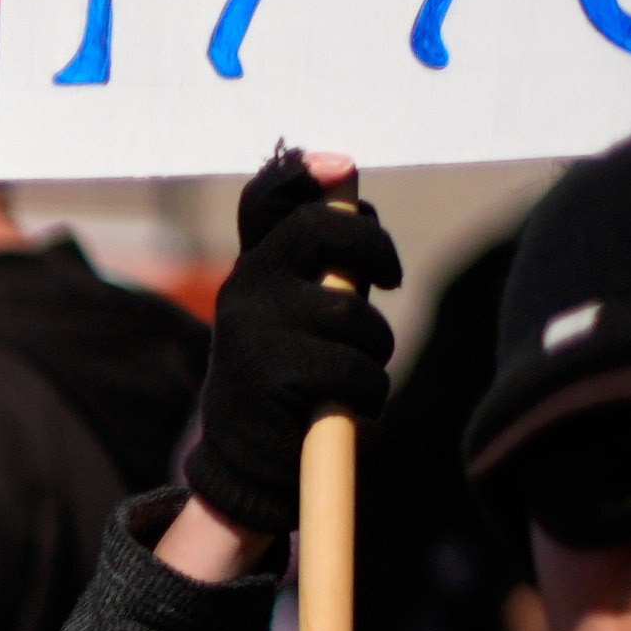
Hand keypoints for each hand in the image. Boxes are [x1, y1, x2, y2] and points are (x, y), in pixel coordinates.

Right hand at [182, 151, 400, 546]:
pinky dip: (367, 394)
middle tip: (387, 277)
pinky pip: (358, 368)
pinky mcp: (277, 377)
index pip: (267, 200)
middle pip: (322, 229)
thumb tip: (347, 180)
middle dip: (372, 245)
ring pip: (353, 313)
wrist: (245, 463)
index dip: (304, 172)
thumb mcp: (290, 311)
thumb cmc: (286, 379)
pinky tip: (344, 407)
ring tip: (351, 374)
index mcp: (250, 270)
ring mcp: (255, 331)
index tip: (341, 166)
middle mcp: (243, 290)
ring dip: (373, 347)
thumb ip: (318, 256)